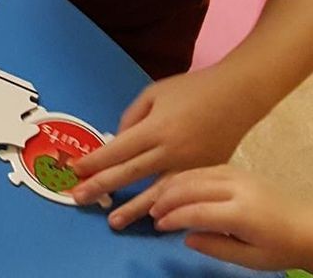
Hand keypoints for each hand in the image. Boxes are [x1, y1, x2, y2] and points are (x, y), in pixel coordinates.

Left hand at [69, 66, 265, 226]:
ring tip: (113, 222)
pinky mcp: (206, 173)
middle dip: (102, 187)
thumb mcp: (154, 94)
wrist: (238, 95)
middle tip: (78, 199)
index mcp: (156, 129)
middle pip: (130, 173)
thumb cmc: (191, 90)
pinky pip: (180, 193)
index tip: (74, 171)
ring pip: (156, 192)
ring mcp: (191, 166)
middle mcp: (171, 151)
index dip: (95, 162)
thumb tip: (117, 142)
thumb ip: (131, 118)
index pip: (118, 151)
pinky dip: (164, 206)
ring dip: (133, 208)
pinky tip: (151, 216)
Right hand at [149, 165, 312, 270]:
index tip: (158, 225)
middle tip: (151, 212)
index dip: (173, 218)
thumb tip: (185, 237)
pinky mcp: (239, 171)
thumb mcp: (250, 259)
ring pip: (195, 173)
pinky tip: (175, 185)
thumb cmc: (281, 249)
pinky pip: (204, 169)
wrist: (312, 228)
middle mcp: (238, 188)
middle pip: (191, 186)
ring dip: (172, 185)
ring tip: (157, 199)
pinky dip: (185, 176)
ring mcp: (239, 175)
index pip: (197, 211)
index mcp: (242, 213)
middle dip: (166, 198)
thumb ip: (216, 247)